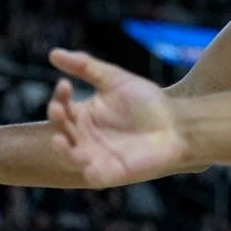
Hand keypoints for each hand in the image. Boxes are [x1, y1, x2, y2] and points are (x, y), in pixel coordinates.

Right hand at [46, 48, 186, 187]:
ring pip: (71, 157)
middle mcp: (85, 138)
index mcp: (84, 116)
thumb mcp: (115, 79)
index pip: (62, 107)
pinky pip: (94, 176)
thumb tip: (53, 53)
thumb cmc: (147, 101)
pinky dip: (88, 171)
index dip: (60, 98)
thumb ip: (86, 67)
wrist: (177, 123)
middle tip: (58, 108)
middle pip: (62, 132)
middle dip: (58, 121)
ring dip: (63, 150)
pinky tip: (85, 162)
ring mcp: (96, 157)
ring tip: (59, 140)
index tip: (65, 84)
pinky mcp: (112, 173)